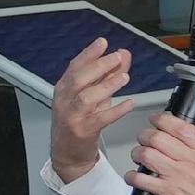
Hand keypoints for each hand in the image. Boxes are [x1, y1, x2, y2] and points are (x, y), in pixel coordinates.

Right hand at [53, 37, 165, 181]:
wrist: (67, 153)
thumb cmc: (78, 120)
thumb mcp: (91, 94)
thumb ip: (107, 74)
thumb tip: (123, 55)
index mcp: (64, 88)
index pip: (75, 66)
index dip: (89, 53)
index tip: (102, 42)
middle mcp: (65, 101)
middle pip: (79, 79)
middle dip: (98, 66)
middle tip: (117, 57)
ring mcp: (72, 116)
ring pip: (87, 98)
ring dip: (106, 86)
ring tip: (124, 78)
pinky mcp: (83, 131)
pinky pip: (101, 119)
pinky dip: (116, 110)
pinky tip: (129, 103)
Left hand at [123, 113, 194, 194]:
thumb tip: (193, 133)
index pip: (179, 126)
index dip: (162, 120)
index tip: (155, 120)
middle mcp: (191, 160)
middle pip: (158, 138)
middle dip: (145, 135)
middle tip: (144, 139)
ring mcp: (177, 176)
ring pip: (146, 154)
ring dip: (137, 153)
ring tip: (138, 157)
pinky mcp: (168, 193)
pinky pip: (141, 179)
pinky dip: (133, 177)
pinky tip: (134, 177)